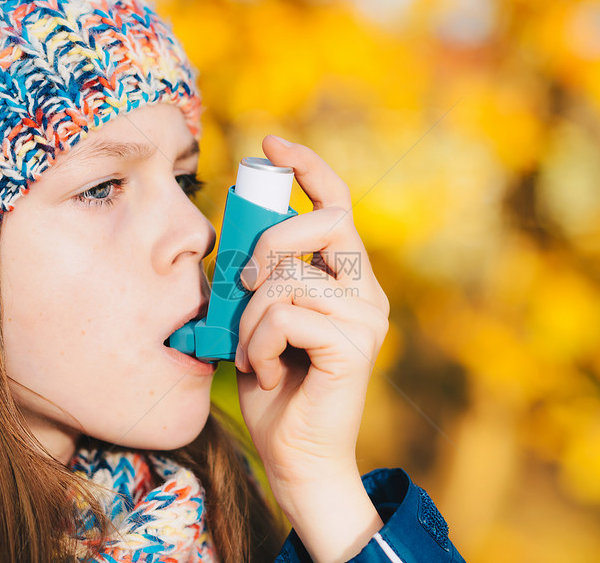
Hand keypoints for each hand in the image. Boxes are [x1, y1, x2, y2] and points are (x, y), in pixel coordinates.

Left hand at [235, 135, 389, 560]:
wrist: (295, 456)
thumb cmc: (273, 386)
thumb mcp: (257, 319)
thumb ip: (259, 278)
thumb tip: (233, 237)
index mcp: (346, 279)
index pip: (337, 205)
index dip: (307, 168)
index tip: (271, 144)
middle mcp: (366, 291)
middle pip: (325, 221)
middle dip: (270, 242)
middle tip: (243, 286)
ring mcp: (366, 317)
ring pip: (289, 278)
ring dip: (250, 318)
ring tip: (252, 353)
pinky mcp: (354, 344)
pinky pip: (285, 313)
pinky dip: (257, 342)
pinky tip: (263, 371)